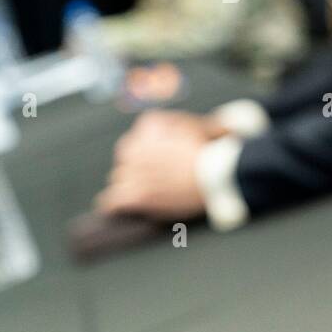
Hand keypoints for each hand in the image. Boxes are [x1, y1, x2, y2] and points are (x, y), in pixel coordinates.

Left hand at [94, 110, 210, 218]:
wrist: (218, 175)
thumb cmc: (216, 152)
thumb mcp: (207, 127)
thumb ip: (198, 124)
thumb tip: (215, 126)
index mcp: (150, 126)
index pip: (136, 139)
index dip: (147, 151)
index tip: (159, 160)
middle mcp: (136, 146)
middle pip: (125, 160)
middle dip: (136, 169)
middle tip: (154, 178)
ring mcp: (134, 171)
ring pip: (119, 179)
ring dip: (129, 186)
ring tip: (142, 194)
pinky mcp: (136, 195)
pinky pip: (113, 201)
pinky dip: (116, 205)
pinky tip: (120, 207)